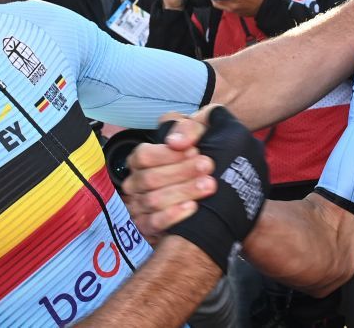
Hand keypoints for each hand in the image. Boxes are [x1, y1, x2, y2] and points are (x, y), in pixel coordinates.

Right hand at [124, 110, 215, 240]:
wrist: (217, 183)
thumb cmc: (202, 153)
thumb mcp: (201, 129)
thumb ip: (190, 127)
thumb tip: (175, 141)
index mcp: (141, 158)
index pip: (144, 156)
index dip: (169, 154)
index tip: (195, 150)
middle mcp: (136, 182)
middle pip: (150, 179)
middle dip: (181, 172)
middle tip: (207, 167)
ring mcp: (139, 206)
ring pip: (153, 201)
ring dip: (182, 192)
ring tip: (208, 186)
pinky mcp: (148, 227)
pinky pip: (153, 224)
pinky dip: (172, 216)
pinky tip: (192, 207)